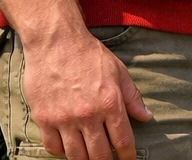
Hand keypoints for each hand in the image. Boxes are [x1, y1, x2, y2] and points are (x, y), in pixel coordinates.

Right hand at [23, 31, 150, 159]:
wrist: (56, 43)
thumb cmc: (89, 55)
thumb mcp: (119, 72)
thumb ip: (132, 97)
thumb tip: (146, 117)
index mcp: (110, 103)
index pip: (122, 140)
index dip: (127, 156)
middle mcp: (88, 115)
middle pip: (99, 154)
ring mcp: (64, 119)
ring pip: (76, 156)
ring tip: (90, 158)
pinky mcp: (44, 119)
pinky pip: (53, 147)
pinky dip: (62, 152)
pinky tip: (69, 149)